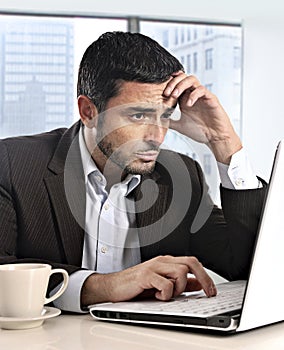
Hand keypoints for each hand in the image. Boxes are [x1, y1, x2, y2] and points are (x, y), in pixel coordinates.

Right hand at [81, 255, 216, 305]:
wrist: (113, 286)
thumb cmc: (136, 285)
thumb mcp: (161, 284)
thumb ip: (179, 284)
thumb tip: (197, 286)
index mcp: (167, 262)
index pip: (191, 262)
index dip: (205, 276)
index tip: (212, 290)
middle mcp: (162, 261)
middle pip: (190, 263)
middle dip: (203, 278)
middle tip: (208, 293)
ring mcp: (154, 266)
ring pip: (180, 271)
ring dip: (180, 287)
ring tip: (169, 294)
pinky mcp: (145, 275)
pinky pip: (165, 283)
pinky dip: (166, 293)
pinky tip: (158, 295)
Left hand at [164, 72, 241, 163]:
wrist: (215, 137)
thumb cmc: (200, 131)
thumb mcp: (179, 126)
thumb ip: (169, 122)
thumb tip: (156, 122)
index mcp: (185, 98)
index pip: (176, 83)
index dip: (167, 85)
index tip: (160, 93)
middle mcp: (193, 94)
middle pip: (183, 77)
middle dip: (173, 82)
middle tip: (167, 93)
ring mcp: (202, 95)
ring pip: (192, 79)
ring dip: (181, 85)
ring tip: (175, 95)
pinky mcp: (211, 98)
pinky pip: (202, 90)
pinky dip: (193, 94)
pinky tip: (188, 104)